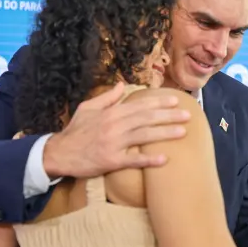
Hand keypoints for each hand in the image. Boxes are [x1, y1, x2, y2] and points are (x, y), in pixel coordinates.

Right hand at [43, 83, 189, 178]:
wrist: (59, 153)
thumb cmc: (75, 131)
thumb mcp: (87, 108)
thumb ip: (107, 98)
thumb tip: (123, 85)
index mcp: (111, 113)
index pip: (140, 105)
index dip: (159, 103)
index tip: (175, 101)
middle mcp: (114, 126)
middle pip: (146, 119)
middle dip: (169, 116)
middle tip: (188, 115)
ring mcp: (113, 143)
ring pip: (144, 136)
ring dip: (165, 134)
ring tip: (183, 133)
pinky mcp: (111, 161)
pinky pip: (133, 160)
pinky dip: (149, 160)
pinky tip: (164, 159)